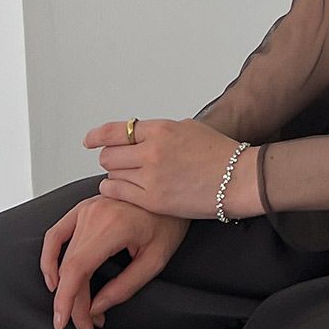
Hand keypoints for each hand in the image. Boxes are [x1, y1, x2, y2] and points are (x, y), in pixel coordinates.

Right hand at [40, 194, 186, 328]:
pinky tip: (54, 279)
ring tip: (74, 310)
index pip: (77, 270)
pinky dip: (51, 258)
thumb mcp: (155, 260)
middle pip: (70, 268)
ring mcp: (86, 208)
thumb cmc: (170, 221)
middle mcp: (93, 214)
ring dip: (64, 288)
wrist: (172, 188)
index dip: (68, 302)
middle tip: (85, 328)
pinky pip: (56, 234)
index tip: (68, 325)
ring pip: (62, 256)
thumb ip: (124, 287)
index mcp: (112, 226)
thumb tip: (96, 307)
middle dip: (73, 304)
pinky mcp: (83, 208)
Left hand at [84, 118, 257, 219]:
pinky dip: (116, 190)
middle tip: (118, 163)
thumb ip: (160, 131)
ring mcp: (151, 177)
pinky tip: (124, 190)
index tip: (89, 140)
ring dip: (115, 175)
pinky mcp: (152, 200)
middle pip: (109, 154)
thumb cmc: (219, 154)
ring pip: (111, 174)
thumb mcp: (188, 128)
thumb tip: (138, 135)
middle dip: (110, 158)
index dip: (97, 136)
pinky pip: (117, 192)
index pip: (116, 131)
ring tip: (128, 178)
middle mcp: (152, 151)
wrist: (239, 179)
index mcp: (160, 129)